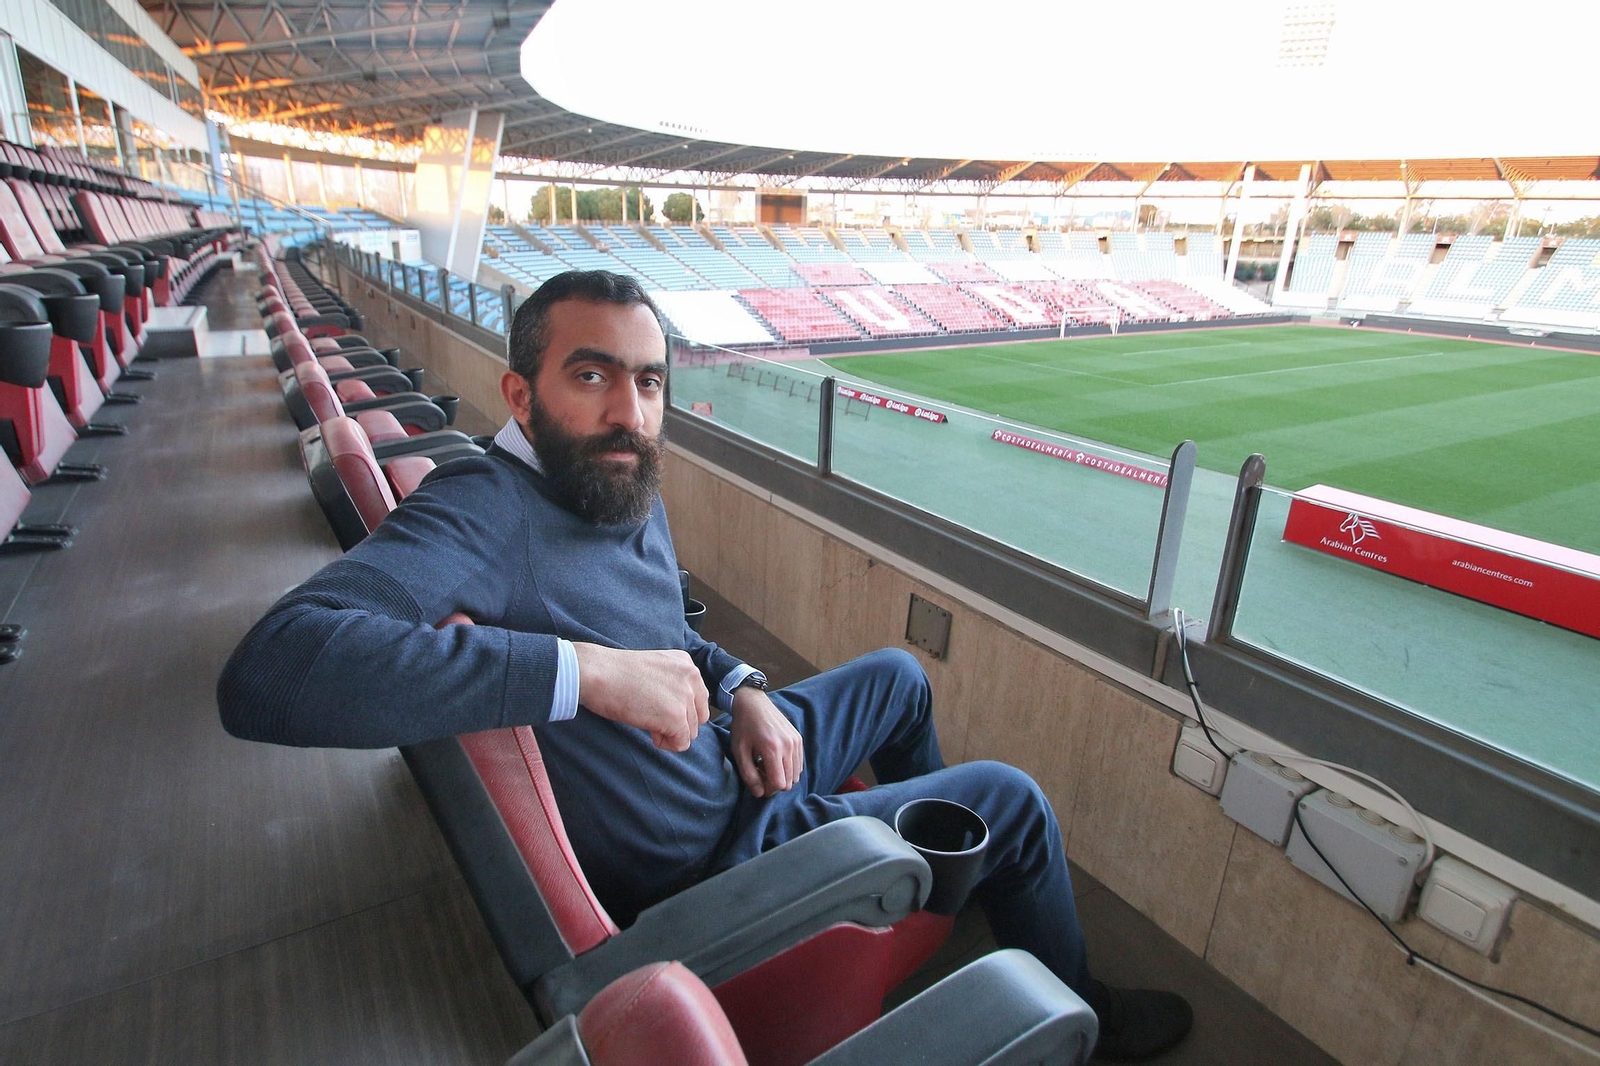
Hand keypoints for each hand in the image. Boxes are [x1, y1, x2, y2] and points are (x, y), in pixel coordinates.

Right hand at [572, 644, 709, 751]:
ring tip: (646, 721)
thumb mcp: (655, 669)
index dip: (679, 709)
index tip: (657, 707)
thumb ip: (673, 685)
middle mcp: (691, 677)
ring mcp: (685, 697)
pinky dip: (665, 744)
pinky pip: (681, 743)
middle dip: (676, 723)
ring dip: (669, 733)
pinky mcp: (676, 717)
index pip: (698, 699)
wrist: (597, 672)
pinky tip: (648, 731)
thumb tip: (682, 713)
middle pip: (697, 717)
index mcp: (686, 664)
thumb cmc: (615, 673)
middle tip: (650, 716)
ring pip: (690, 732)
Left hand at [729, 686, 803, 797]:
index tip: (757, 782)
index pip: (779, 784)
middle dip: (774, 784)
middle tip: (760, 772)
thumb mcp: (739, 751)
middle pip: (789, 782)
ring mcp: (796, 742)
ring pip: (795, 775)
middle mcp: (788, 746)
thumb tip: (759, 794)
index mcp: (772, 749)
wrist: (754, 703)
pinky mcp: (798, 739)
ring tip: (767, 764)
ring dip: (782, 776)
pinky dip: (788, 767)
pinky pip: (798, 764)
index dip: (768, 790)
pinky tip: (774, 758)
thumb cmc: (743, 726)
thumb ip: (749, 775)